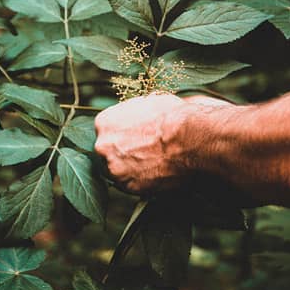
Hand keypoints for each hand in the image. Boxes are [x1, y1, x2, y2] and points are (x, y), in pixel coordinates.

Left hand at [94, 94, 233, 194]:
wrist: (188, 138)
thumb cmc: (171, 117)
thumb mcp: (149, 102)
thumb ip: (136, 111)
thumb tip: (142, 110)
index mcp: (104, 122)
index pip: (107, 131)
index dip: (123, 135)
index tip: (136, 138)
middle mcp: (102, 146)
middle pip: (108, 152)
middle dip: (123, 152)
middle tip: (144, 152)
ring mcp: (113, 168)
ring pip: (118, 171)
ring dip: (130, 169)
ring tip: (152, 163)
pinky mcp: (128, 186)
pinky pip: (131, 185)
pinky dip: (141, 182)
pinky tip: (156, 173)